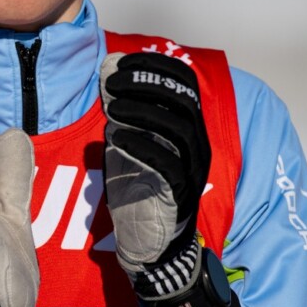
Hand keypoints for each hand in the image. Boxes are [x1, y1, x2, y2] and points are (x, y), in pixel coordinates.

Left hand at [100, 51, 210, 282]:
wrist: (153, 243)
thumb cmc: (140, 189)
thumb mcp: (133, 143)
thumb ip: (127, 116)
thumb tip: (109, 79)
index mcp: (189, 127)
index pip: (186, 84)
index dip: (157, 67)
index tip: (124, 63)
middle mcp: (197, 144)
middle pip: (183, 101)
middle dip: (147, 84)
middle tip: (112, 83)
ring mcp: (192, 169)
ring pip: (178, 128)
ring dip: (142, 112)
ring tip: (112, 109)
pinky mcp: (180, 193)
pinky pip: (168, 163)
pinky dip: (142, 146)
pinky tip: (117, 138)